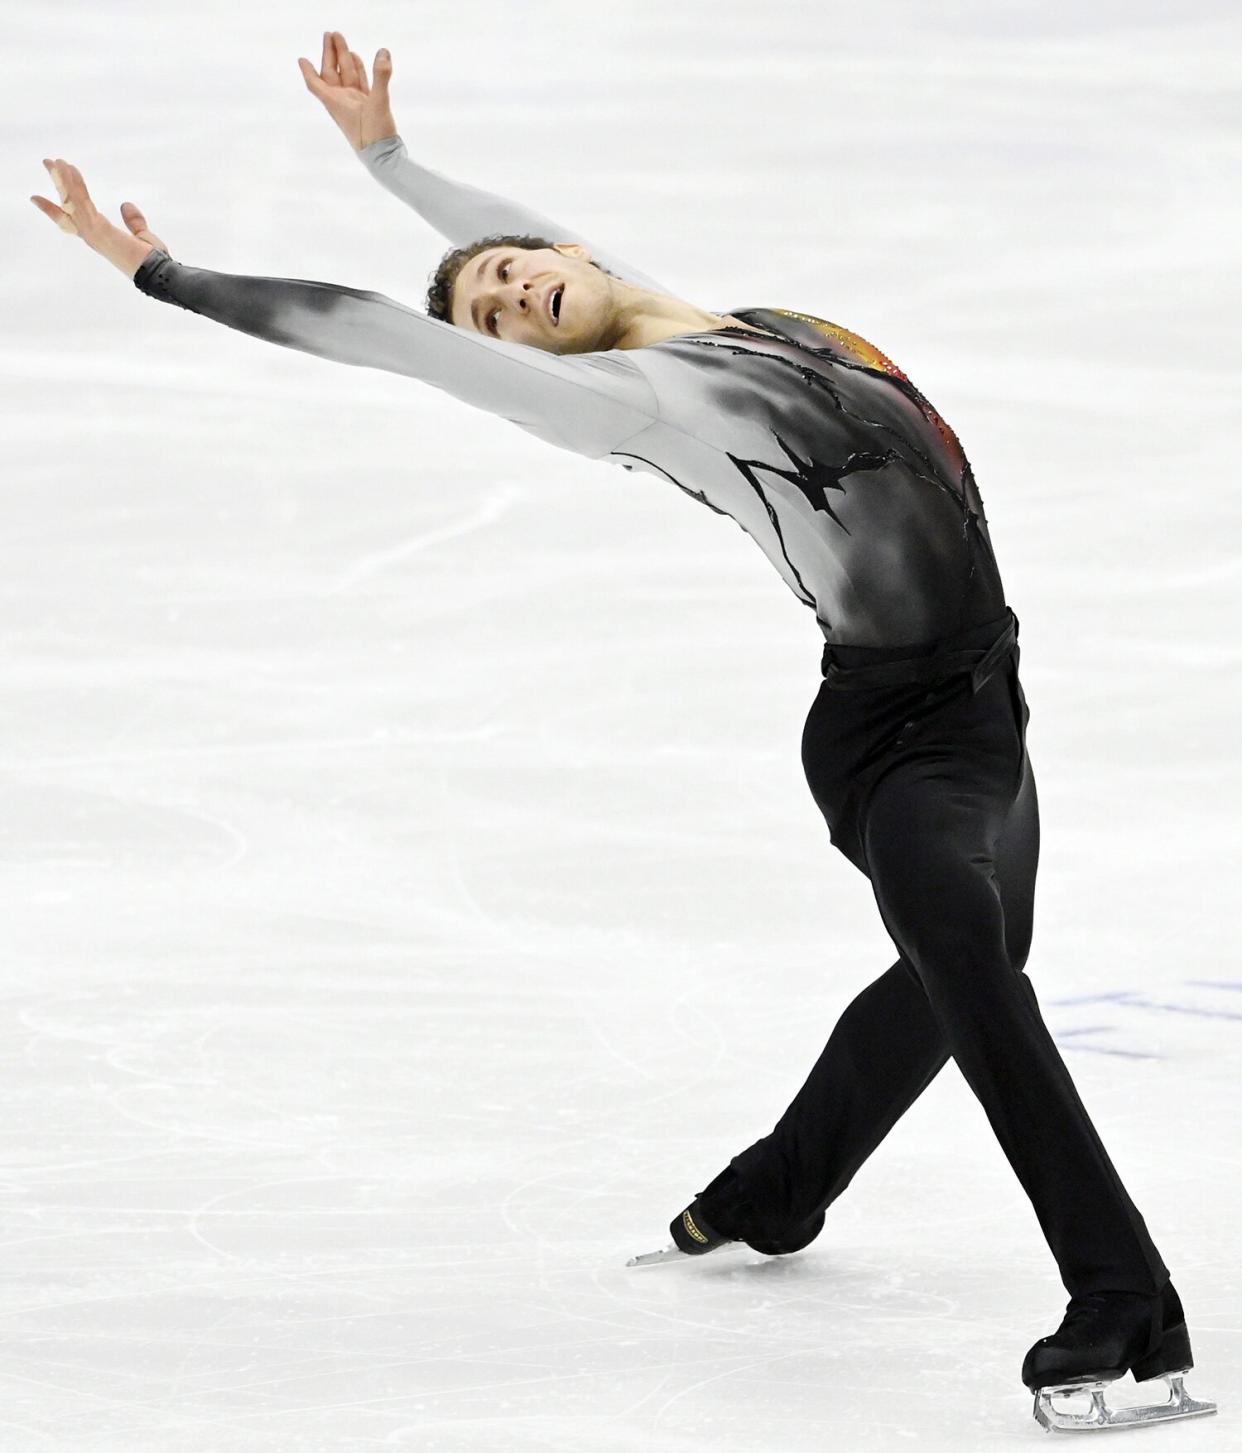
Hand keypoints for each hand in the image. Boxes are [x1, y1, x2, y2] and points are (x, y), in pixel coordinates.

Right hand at [31, 158, 167, 277]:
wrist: (159, 274)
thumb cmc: (153, 262)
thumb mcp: (143, 237)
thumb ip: (134, 222)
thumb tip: (125, 205)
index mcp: (100, 237)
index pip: (72, 220)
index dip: (54, 208)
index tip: (36, 198)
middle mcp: (92, 236)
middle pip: (67, 206)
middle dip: (57, 184)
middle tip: (47, 163)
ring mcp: (93, 233)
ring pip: (72, 201)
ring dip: (63, 179)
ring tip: (55, 160)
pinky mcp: (98, 229)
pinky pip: (82, 201)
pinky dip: (75, 184)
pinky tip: (70, 168)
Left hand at [298, 31, 396, 150]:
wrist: (385, 159)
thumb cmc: (375, 136)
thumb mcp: (379, 104)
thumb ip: (381, 77)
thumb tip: (383, 52)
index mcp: (336, 103)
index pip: (316, 84)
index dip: (308, 71)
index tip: (301, 59)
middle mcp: (343, 102)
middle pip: (331, 74)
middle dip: (330, 53)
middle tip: (330, 33)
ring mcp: (355, 104)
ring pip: (346, 77)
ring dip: (343, 59)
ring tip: (340, 40)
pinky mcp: (368, 107)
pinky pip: (359, 84)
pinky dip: (358, 70)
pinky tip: (358, 58)